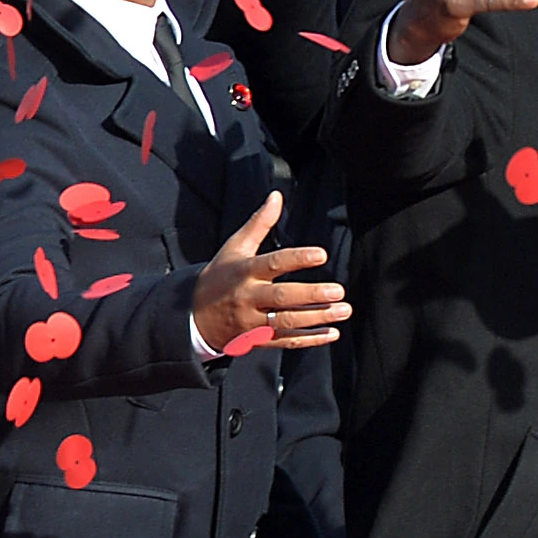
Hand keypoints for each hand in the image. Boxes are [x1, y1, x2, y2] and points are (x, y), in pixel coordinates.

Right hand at [189, 191, 346, 352]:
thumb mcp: (235, 247)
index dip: (297, 258)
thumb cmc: (220, 275)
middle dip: (311, 295)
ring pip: (287, 321)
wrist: (193, 315)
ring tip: (343, 310)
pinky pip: (286, 340)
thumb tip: (276, 197)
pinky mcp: (258, 338)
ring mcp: (253, 321)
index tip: (321, 254)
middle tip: (338, 290)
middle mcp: (248, 297)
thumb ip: (259, 223)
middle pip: (282, 297)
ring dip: (317, 318)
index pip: (273, 263)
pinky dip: (309, 339)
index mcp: (244, 271)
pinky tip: (331, 333)